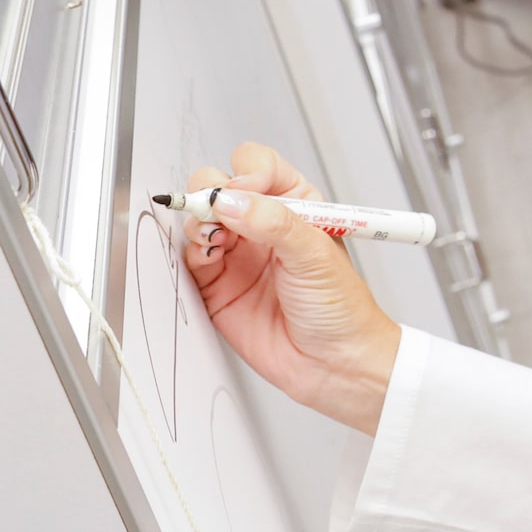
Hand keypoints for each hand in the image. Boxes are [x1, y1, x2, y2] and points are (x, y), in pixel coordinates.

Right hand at [180, 142, 401, 433]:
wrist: (335, 365)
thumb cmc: (342, 309)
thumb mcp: (316, 255)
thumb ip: (273, 222)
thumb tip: (231, 199)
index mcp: (296, 206)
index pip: (258, 166)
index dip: (247, 172)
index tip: (247, 192)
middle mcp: (263, 226)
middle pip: (220, 186)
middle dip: (212, 193)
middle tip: (219, 214)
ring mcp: (238, 254)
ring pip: (199, 218)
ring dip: (199, 221)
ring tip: (216, 242)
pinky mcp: (217, 285)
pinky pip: (189, 256)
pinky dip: (190, 251)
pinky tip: (207, 257)